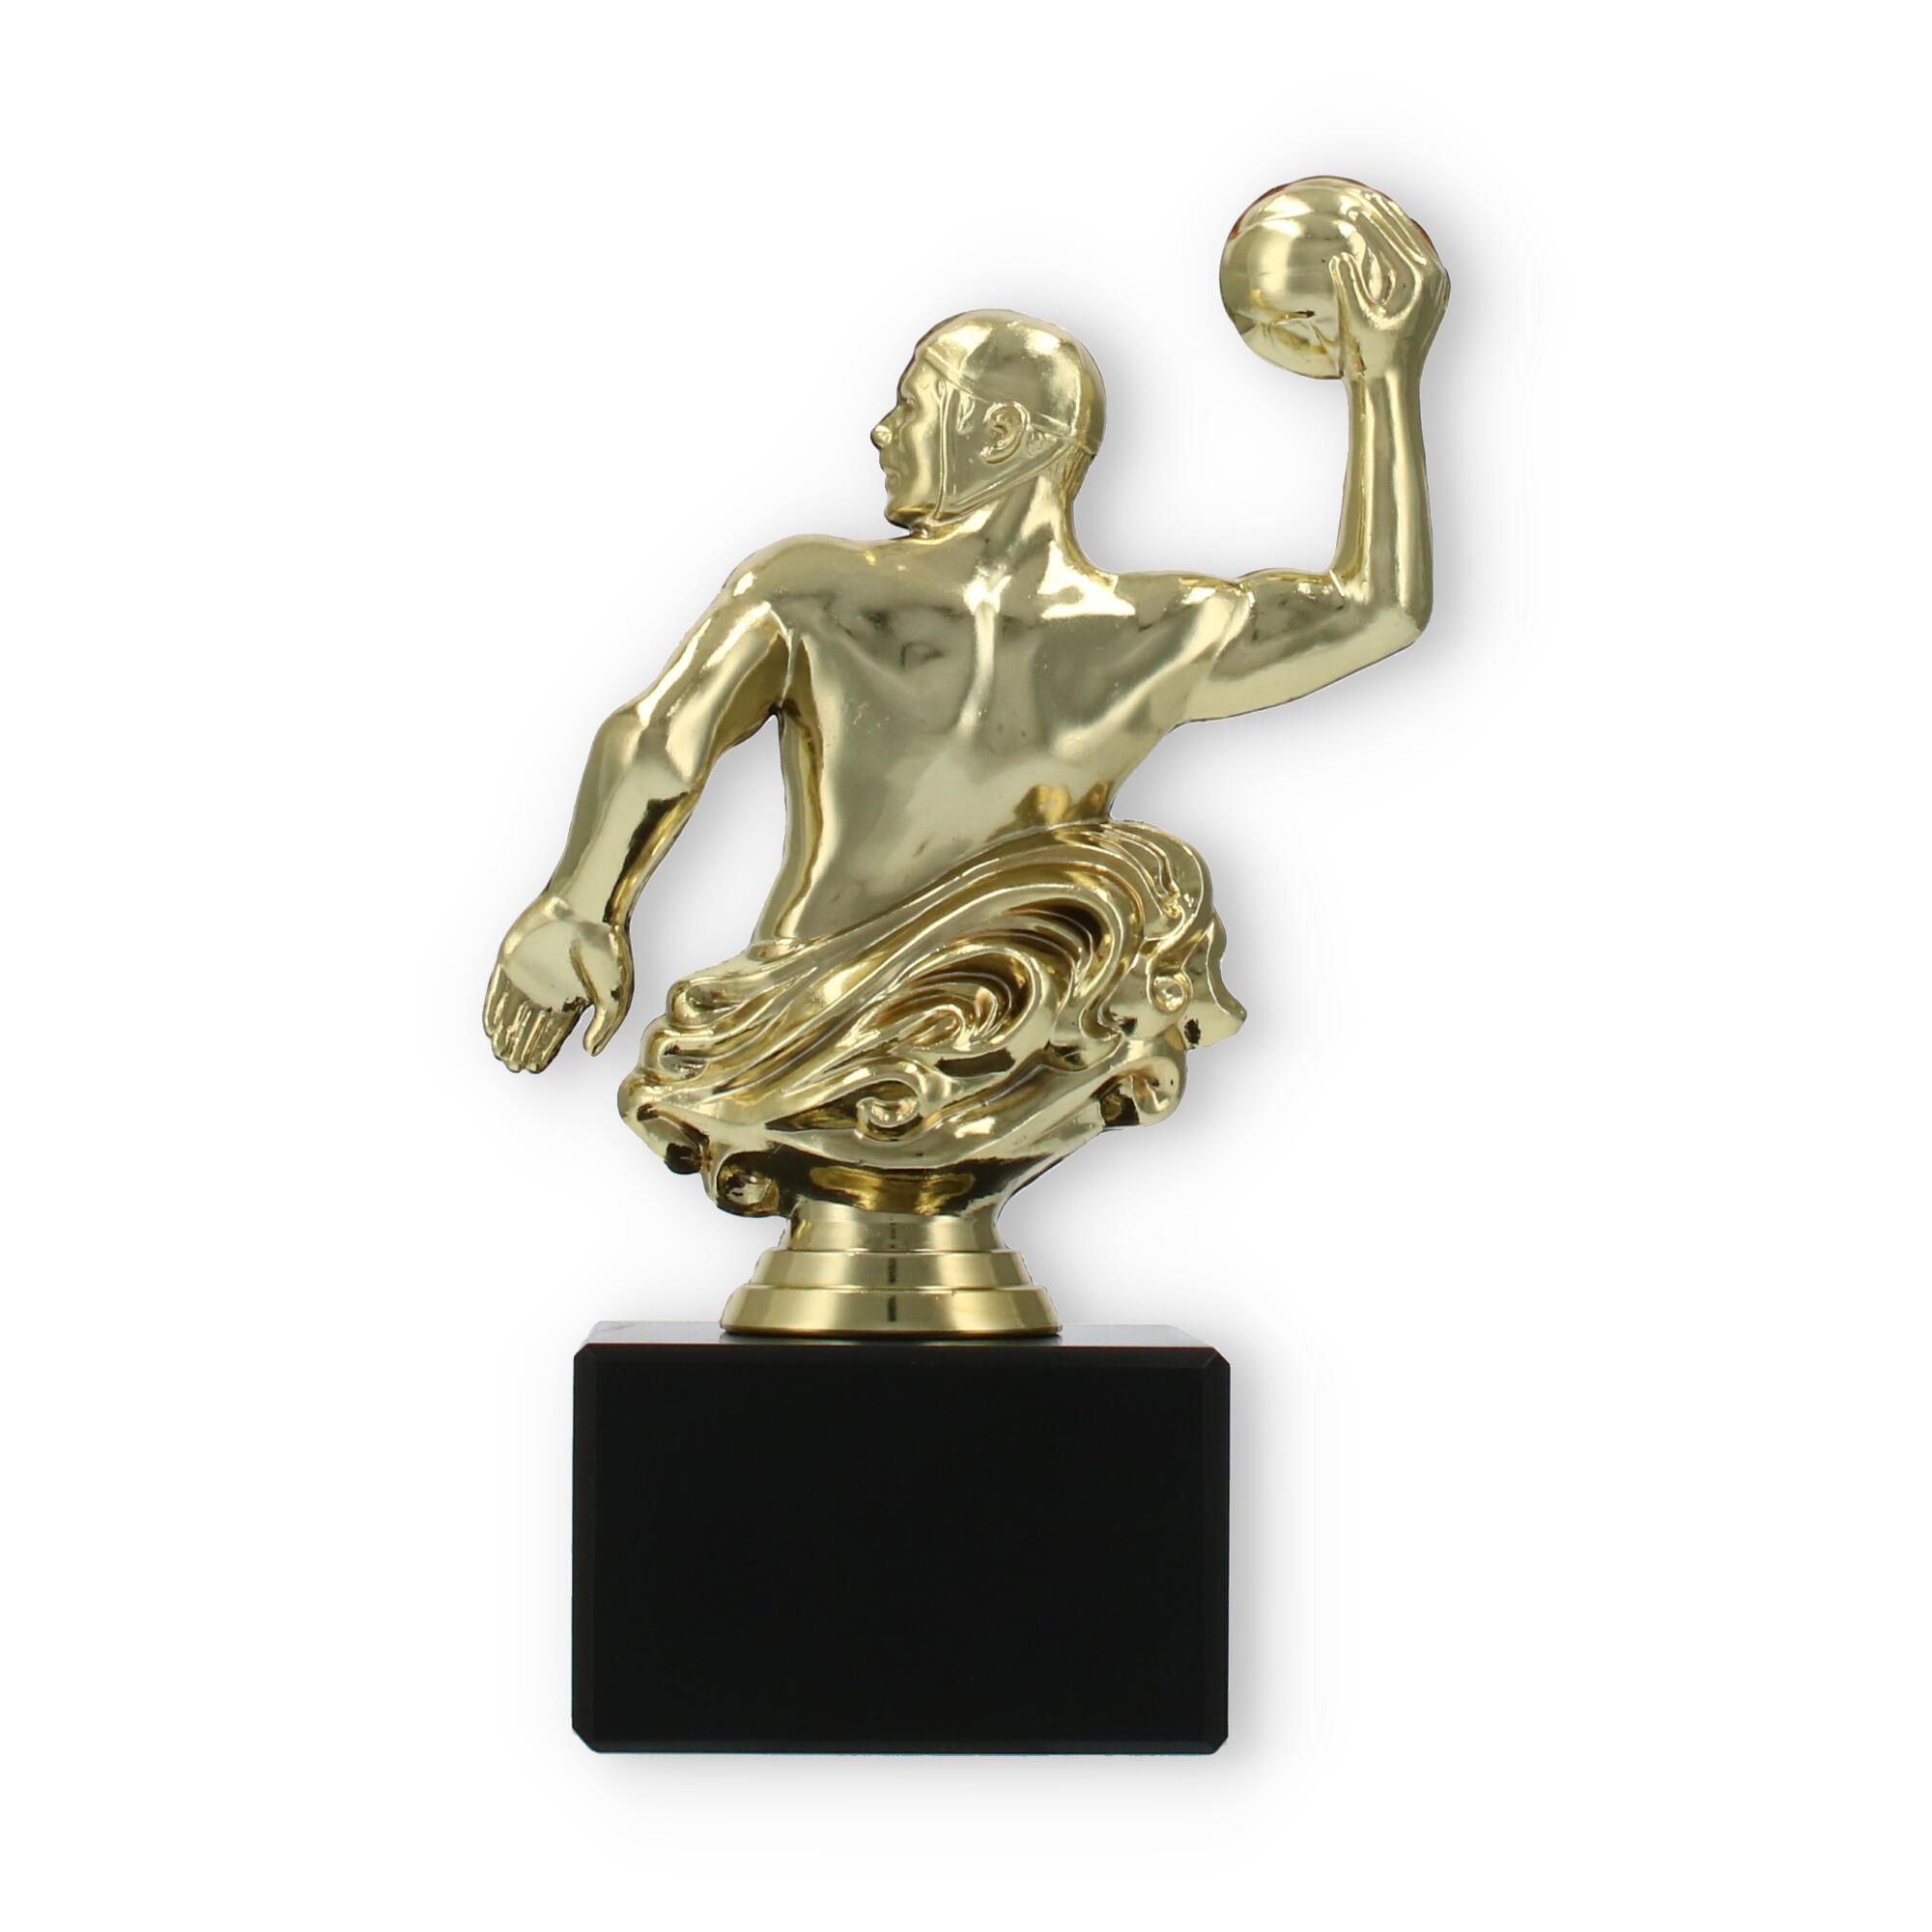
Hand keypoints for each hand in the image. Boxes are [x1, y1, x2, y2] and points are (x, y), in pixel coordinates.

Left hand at [484, 895, 632, 1071]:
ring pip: (511, 1012)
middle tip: (513, 1067)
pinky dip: (492, 1010)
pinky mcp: (509, 959)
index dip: (544, 1052)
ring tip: (501, 1054)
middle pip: (530, 1027)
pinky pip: (496, 990)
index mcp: (572, 999)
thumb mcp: (615, 997)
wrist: (588, 908)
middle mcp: (548, 989)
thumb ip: (603, 1028)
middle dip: (522, 1048)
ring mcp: (527, 974)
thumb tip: (589, 1053)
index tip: (534, 1070)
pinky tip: (489, 1029)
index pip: (553, 1033)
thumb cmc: (608, 949)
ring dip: (506, 1034)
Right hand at [1331, 190, 1447, 380]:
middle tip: (1364, 197)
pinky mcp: (1435, 298)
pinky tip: (1392, 239)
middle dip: (1383, 217)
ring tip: (1378, 208)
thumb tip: (1340, 256)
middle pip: (1406, 237)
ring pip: (1415, 246)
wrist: (1390, 390)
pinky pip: (1419, 262)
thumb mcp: (1354, 320)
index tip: (1351, 205)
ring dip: (1394, 227)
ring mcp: (1439, 290)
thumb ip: (1348, 284)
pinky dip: (1403, 247)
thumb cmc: (1369, 360)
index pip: (1390, 240)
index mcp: (1419, 282)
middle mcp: (1435, 281)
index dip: (1367, 222)